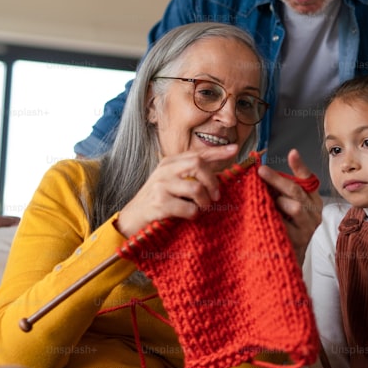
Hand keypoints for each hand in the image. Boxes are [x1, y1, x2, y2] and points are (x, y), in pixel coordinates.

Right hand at [116, 144, 237, 236]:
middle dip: (213, 181)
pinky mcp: (159, 203)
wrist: (132, 219)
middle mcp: (165, 170)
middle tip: (216, 196)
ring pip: (196, 188)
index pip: (198, 153)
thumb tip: (219, 173)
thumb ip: (191, 176)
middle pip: (198, 165)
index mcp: (170, 162)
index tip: (235, 149)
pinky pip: (188, 208)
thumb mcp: (172, 183)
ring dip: (205, 201)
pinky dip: (194, 214)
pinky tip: (189, 216)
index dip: (217, 152)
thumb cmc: (157, 201)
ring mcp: (161, 186)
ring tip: (202, 208)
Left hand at [258, 149, 323, 264]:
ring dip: (278, 202)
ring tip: (268, 205)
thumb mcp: (284, 204)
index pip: (309, 179)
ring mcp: (308, 228)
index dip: (300, 166)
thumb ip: (278, 188)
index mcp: (312, 200)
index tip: (292, 153)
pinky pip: (285, 225)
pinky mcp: (299, 241)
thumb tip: (261, 166)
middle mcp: (314, 213)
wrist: (285, 258)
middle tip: (261, 170)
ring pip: (295, 207)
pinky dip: (273, 219)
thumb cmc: (284, 226)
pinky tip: (262, 216)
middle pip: (297, 191)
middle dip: (278, 179)